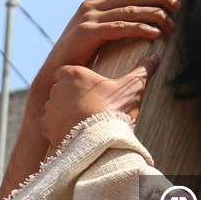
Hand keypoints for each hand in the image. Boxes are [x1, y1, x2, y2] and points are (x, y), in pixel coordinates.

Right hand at [38, 0, 175, 82]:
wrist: (53, 73)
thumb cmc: (77, 57)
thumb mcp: (95, 35)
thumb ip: (111, 24)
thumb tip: (136, 22)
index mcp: (94, 3)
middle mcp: (91, 6)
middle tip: (177, 4)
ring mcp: (88, 18)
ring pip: (129, 10)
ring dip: (153, 15)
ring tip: (171, 23)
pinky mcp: (88, 32)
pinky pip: (119, 28)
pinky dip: (139, 29)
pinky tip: (154, 33)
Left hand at [41, 53, 159, 146]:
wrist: (99, 142)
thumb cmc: (114, 111)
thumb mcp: (130, 89)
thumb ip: (142, 71)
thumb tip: (154, 57)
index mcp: (73, 73)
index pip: (68, 71)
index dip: (78, 79)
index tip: (89, 88)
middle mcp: (56, 88)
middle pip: (61, 88)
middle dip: (71, 96)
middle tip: (88, 106)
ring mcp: (50, 108)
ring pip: (55, 106)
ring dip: (65, 112)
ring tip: (82, 121)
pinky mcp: (46, 126)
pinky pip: (51, 124)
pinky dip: (60, 127)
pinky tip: (74, 132)